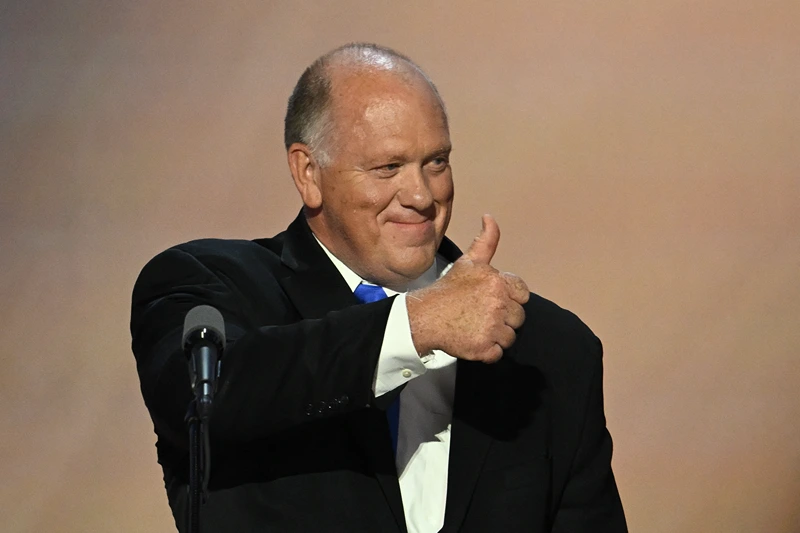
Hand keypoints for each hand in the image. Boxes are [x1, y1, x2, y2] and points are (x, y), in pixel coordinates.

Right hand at [407, 214, 529, 362]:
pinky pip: (497, 353)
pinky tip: (474, 340)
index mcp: (498, 282)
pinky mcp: (484, 348)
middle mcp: (499, 304)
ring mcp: (492, 327)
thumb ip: (486, 241)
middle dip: (503, 317)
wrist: (425, 317)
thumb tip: (490, 217)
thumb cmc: (448, 290)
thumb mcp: (469, 262)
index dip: (509, 298)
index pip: (522, 295)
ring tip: (476, 327)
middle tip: (480, 314)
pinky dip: (488, 350)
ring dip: (496, 335)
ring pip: (509, 336)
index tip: (491, 300)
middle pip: (518, 317)